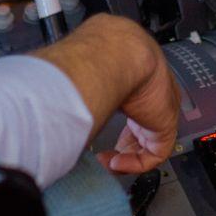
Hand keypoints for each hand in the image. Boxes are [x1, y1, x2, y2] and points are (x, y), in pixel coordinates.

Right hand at [35, 13, 179, 175]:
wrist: (118, 54)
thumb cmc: (96, 53)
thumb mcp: (84, 63)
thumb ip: (78, 76)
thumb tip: (51, 87)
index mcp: (133, 75)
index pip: (131, 102)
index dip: (116, 118)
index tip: (101, 125)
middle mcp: (149, 92)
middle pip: (142, 124)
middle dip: (123, 142)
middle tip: (105, 152)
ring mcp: (159, 108)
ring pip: (148, 141)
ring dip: (125, 156)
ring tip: (106, 162)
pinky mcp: (164, 124)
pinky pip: (154, 153)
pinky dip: (133, 163)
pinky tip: (115, 162)